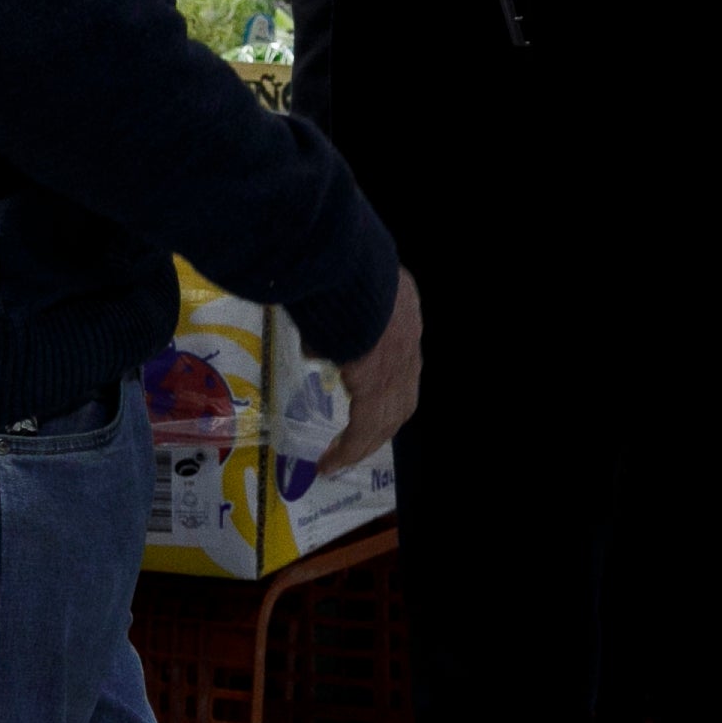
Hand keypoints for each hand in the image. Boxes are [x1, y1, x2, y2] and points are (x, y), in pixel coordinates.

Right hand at [323, 268, 421, 472]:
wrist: (344, 260)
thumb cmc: (335, 260)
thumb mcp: (338, 284)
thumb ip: (331, 313)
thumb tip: (314, 348)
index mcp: (402, 309)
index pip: (400, 357)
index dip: (386, 381)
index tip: (366, 396)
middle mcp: (407, 340)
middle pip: (402, 394)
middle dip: (381, 420)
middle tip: (358, 441)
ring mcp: (398, 363)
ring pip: (388, 415)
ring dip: (365, 440)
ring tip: (341, 459)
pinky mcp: (377, 384)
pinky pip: (364, 426)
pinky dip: (347, 448)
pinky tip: (330, 462)